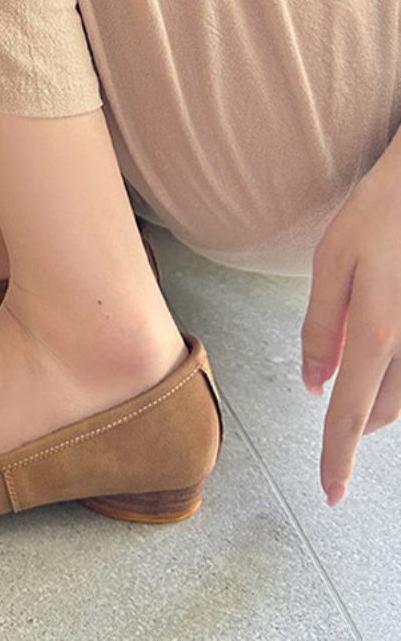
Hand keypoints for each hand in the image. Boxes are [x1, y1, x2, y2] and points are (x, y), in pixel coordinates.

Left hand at [301, 164, 400, 505]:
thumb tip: (313, 383)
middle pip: (385, 410)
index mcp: (377, 331)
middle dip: (357, 422)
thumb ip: (320, 327)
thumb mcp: (332, 262)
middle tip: (333, 413)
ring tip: (354, 374)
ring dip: (381, 398)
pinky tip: (381, 348)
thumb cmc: (377, 214)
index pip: (351, 413)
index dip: (337, 457)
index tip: (329, 493)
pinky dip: (398, 373)